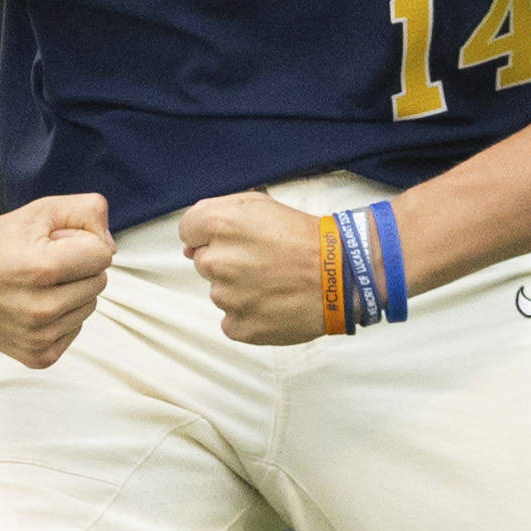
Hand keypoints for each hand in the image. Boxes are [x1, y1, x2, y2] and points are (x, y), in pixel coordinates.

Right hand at [0, 190, 114, 368]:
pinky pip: (76, 329)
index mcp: (43, 270)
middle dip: (77, 267)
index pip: (103, 255)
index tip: (50, 243)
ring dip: (70, 292)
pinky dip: (61, 316)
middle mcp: (41, 310)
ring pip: (90, 306)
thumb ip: (88, 211)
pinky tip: (31, 305)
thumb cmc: (0, 239)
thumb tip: (112, 251)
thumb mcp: (42, 210)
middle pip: (100, 282)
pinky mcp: (37, 357)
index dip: (80, 242)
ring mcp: (38, 338)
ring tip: (32, 285)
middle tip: (38, 263)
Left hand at [181, 190, 339, 344]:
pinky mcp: (239, 326)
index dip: (211, 234)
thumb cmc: (304, 237)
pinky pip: (232, 321)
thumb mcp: (260, 204)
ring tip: (274, 283)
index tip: (236, 240)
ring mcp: (226, 298)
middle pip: (205, 263)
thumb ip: (216, 213)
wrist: (342, 273)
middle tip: (264, 261)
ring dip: (240, 289)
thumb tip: (190, 245)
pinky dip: (249, 315)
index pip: (188, 231)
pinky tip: (273, 304)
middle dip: (228, 261)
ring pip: (220, 292)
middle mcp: (217, 261)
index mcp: (220, 224)